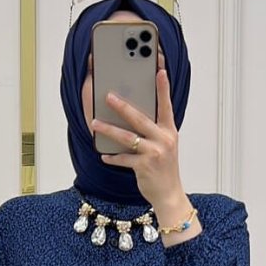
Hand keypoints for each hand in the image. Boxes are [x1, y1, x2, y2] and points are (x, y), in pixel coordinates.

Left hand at [90, 47, 187, 212]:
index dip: (163, 88)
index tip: (159, 71)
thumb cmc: (164, 167)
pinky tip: (104, 155)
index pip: (166, 106)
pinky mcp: (144, 167)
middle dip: (123, 106)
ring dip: (109, 130)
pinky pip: (123, 158)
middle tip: (108, 96)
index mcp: (169, 131)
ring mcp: (155, 153)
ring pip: (127, 137)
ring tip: (95, 123)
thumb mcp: (164, 145)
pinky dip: (113, 157)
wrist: (170, 194)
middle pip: (140, 119)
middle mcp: (164, 139)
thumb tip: (130, 115)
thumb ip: (153, 130)